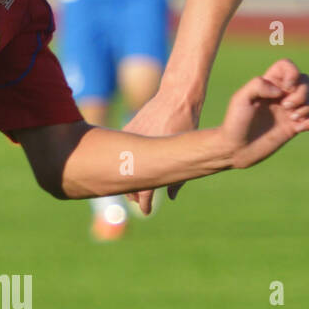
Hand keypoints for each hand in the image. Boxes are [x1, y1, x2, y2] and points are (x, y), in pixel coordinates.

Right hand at [124, 87, 203, 215]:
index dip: (145, 205)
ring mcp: (129, 140)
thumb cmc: (186, 123)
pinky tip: (132, 162)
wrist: (176, 96)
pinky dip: (126, 160)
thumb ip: (178, 178)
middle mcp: (137, 153)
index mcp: (153, 163)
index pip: (144, 194)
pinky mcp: (127, 129)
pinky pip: (121, 150)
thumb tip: (171, 197)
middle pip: (129, 183)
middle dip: (134, 194)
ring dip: (129, 177)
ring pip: (122, 167)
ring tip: (137, 184)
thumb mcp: (186, 152)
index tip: (147, 212)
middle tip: (141, 200)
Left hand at [218, 58, 308, 168]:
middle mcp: (280, 96)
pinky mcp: (293, 128)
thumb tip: (281, 91)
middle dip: (301, 92)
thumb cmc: (235, 123)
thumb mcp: (240, 99)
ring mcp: (288, 112)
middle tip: (285, 106)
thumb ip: (258, 85)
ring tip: (292, 118)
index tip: (285, 87)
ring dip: (306, 106)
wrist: (236, 150)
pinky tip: (298, 127)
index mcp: (268, 85)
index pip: (287, 66)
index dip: (292, 72)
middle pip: (305, 81)